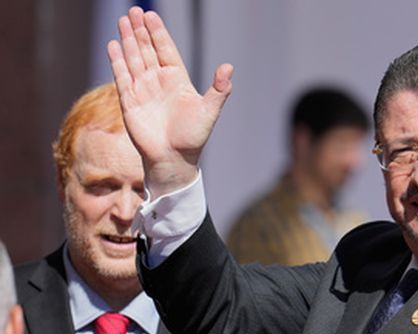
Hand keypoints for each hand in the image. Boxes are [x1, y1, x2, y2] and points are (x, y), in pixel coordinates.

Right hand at [107, 7, 232, 197]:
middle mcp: (158, 81)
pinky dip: (117, 60)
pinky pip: (122, 76)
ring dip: (128, 40)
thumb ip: (219, 89)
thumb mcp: (209, 110)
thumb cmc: (193, 137)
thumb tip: (228, 67)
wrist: (174, 158)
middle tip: (134, 10)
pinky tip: (113, 45)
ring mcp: (143, 89)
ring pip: (134, 58)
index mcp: (177, 79)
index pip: (165, 49)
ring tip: (123, 20)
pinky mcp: (129, 100)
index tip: (151, 15)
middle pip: (147, 49)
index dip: (158, 32)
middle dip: (140, 30)